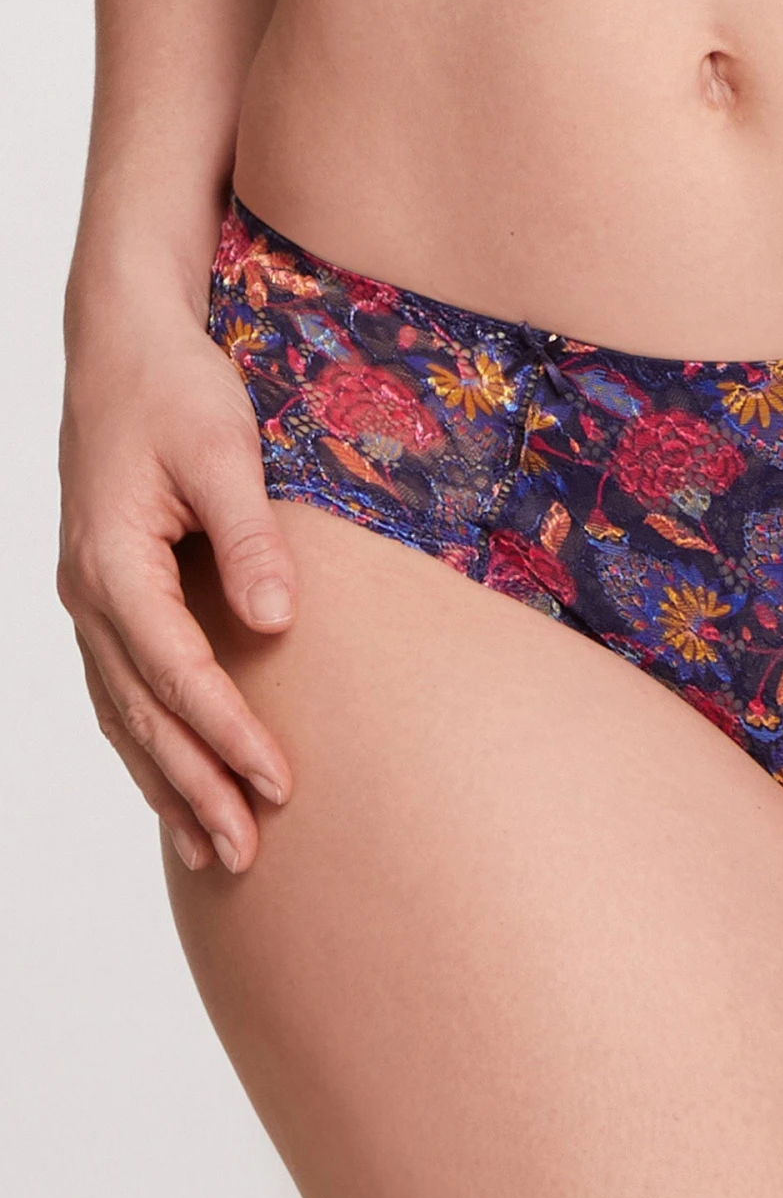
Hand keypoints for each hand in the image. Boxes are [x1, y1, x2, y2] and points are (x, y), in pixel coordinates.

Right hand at [57, 279, 295, 873]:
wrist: (123, 344)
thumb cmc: (176, 388)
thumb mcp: (223, 452)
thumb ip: (251, 538)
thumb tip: (275, 623)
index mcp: (112, 562)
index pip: (174, 672)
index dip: (226, 733)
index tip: (278, 783)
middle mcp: (89, 591)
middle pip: (142, 712)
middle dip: (194, 785)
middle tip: (247, 853)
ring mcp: (90, 596)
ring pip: (124, 712)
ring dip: (167, 780)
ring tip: (213, 848)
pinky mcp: (109, 592)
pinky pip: (122, 686)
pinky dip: (148, 741)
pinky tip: (175, 780)